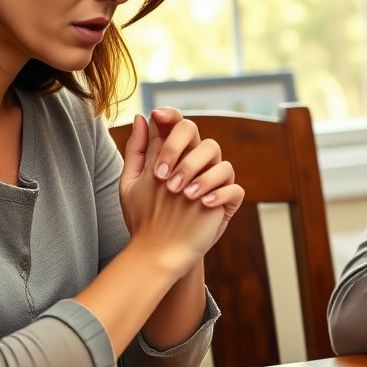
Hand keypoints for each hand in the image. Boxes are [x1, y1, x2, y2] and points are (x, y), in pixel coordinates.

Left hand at [118, 113, 243, 266]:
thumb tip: (141, 117)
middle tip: (161, 174)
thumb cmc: (144, 216)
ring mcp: (213, 181)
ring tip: (182, 193)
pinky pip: (234, 188)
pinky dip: (219, 193)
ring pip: (219, 158)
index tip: (157, 117)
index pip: (177, 125)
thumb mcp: (132, 183)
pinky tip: (202, 204)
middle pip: (197, 134)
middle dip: (177, 148)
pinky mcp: (226, 201)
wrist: (160, 250)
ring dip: (197, 172)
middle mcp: (195, 162)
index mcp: (174, 154)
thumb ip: (136, 150)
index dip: (171, 115)